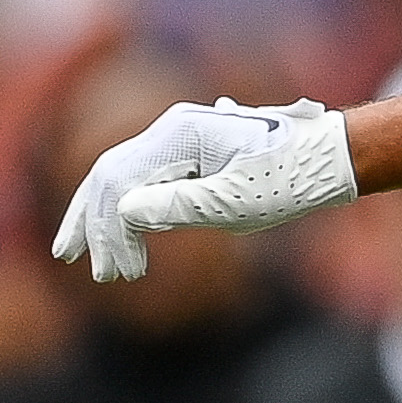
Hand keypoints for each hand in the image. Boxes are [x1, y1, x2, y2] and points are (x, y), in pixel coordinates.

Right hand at [53, 99, 355, 283]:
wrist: (330, 158)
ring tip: (108, 267)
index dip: (107, 229)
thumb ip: (179, 206)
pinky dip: (135, 212)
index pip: (118, 181)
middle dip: (90, 221)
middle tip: (72, 260)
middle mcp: (173, 129)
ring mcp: (181, 139)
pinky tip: (132, 243)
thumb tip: (124, 213)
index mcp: (179, 135)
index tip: (114, 273)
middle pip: (109, 173)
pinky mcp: (192, 154)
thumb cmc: (288, 180)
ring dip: (109, 220)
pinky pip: (148, 180)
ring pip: (124, 176)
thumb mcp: (236, 203)